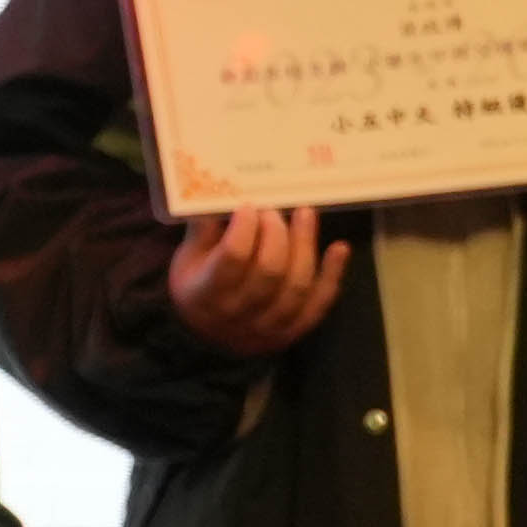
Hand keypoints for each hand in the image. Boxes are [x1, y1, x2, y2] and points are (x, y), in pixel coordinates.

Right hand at [161, 203, 348, 360]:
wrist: (207, 337)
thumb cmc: (198, 286)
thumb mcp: (187, 259)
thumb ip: (203, 229)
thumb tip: (221, 189)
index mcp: (205, 294)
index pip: (232, 258)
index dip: (245, 228)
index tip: (248, 207)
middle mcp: (237, 314)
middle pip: (269, 270)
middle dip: (276, 232)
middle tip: (273, 212)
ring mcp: (268, 326)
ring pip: (296, 285)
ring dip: (305, 245)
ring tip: (305, 214)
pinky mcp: (293, 331)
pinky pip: (319, 303)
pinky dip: (332, 274)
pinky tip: (339, 247)